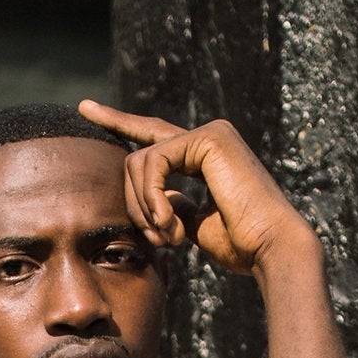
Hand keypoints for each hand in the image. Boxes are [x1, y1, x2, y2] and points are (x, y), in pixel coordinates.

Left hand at [77, 102, 322, 282]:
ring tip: (167, 236)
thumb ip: (176, 206)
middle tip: (155, 239)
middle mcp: (209, 136)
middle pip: (138, 157)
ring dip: (144, 208)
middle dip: (134, 203)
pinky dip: (152, 198)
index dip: (118, 122)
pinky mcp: (208, 138)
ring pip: (140, 162)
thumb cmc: (243, 245)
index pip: (152, 135)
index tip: (86, 108)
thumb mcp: (198, 224)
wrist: (271, 249)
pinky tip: (168, 223)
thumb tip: (159, 199)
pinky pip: (154, 164)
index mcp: (206, 155)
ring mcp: (209, 133)